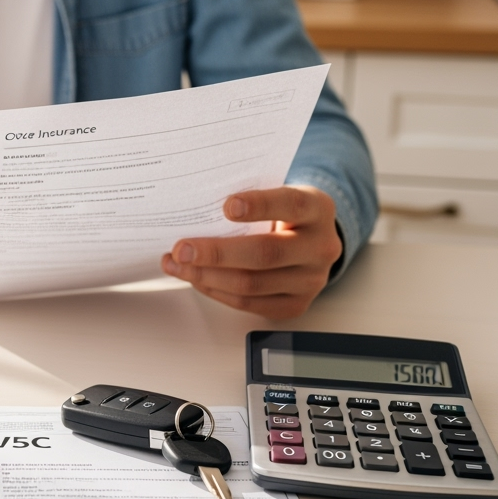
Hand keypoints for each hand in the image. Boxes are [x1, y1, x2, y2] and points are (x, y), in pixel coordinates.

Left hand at [161, 185, 342, 319]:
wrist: (310, 241)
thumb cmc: (282, 213)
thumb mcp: (275, 194)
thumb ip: (247, 198)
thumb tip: (193, 207)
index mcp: (317, 209)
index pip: (291, 204)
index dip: (260, 205)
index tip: (227, 206)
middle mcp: (320, 246)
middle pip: (265, 253)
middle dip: (217, 253)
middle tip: (182, 249)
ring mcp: (311, 280)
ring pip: (252, 284)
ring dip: (206, 276)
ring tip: (177, 265)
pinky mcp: (295, 304)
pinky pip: (249, 304)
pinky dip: (215, 291)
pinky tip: (194, 278)